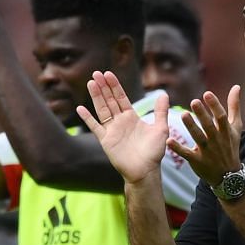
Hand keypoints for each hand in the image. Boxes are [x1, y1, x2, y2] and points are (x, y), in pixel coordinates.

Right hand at [77, 70, 170, 184]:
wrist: (145, 171)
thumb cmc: (154, 152)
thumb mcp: (160, 129)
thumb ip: (160, 112)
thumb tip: (164, 94)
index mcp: (131, 117)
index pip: (121, 97)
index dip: (115, 86)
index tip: (108, 74)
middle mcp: (120, 122)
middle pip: (109, 100)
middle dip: (103, 87)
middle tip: (96, 73)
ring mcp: (112, 130)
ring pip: (102, 109)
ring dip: (96, 96)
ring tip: (91, 83)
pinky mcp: (105, 140)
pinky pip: (95, 127)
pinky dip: (88, 118)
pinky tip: (80, 108)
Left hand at [175, 88, 244, 188]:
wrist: (229, 175)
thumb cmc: (230, 146)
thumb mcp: (235, 126)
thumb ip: (234, 106)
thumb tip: (236, 86)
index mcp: (225, 131)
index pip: (221, 116)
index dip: (215, 105)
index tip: (207, 94)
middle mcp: (217, 140)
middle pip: (209, 126)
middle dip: (202, 114)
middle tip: (194, 101)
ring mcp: (207, 151)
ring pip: (198, 138)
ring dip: (191, 127)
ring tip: (183, 115)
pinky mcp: (197, 161)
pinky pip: (186, 154)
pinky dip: (178, 148)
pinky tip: (168, 140)